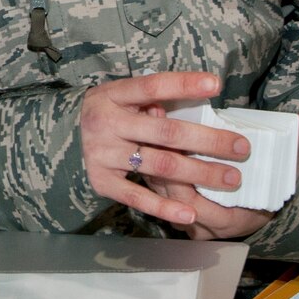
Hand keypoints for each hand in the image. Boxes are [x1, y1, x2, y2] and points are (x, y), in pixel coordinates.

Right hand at [78, 73, 250, 225]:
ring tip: (231, 179)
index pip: (153, 86)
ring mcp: (103, 154)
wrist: (57, 139)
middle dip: (208, 141)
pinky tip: (190, 213)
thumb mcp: (120, 96)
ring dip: (199, 174)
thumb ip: (149, 98)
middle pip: (166, 133)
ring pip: (160, 165)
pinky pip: (138, 197)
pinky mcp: (101, 181)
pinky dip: (165, 206)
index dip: (184, 84)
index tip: (216, 85)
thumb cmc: (105, 113)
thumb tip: (184, 104)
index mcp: (114, 95)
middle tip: (242, 148)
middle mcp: (107, 123)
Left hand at [144, 105, 298, 239]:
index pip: (199, 203)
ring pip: (156, 189)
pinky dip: (148, 157)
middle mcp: (200, 225)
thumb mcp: (287, 167)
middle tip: (157, 118)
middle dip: (162, 155)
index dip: (187, 170)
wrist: (253, 206)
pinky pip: (151, 186)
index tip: (179, 133)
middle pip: (171, 194)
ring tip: (148, 116)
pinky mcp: (167, 208)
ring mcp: (181, 218)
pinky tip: (144, 127)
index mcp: (228, 222)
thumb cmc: (270, 186)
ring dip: (151, 153)